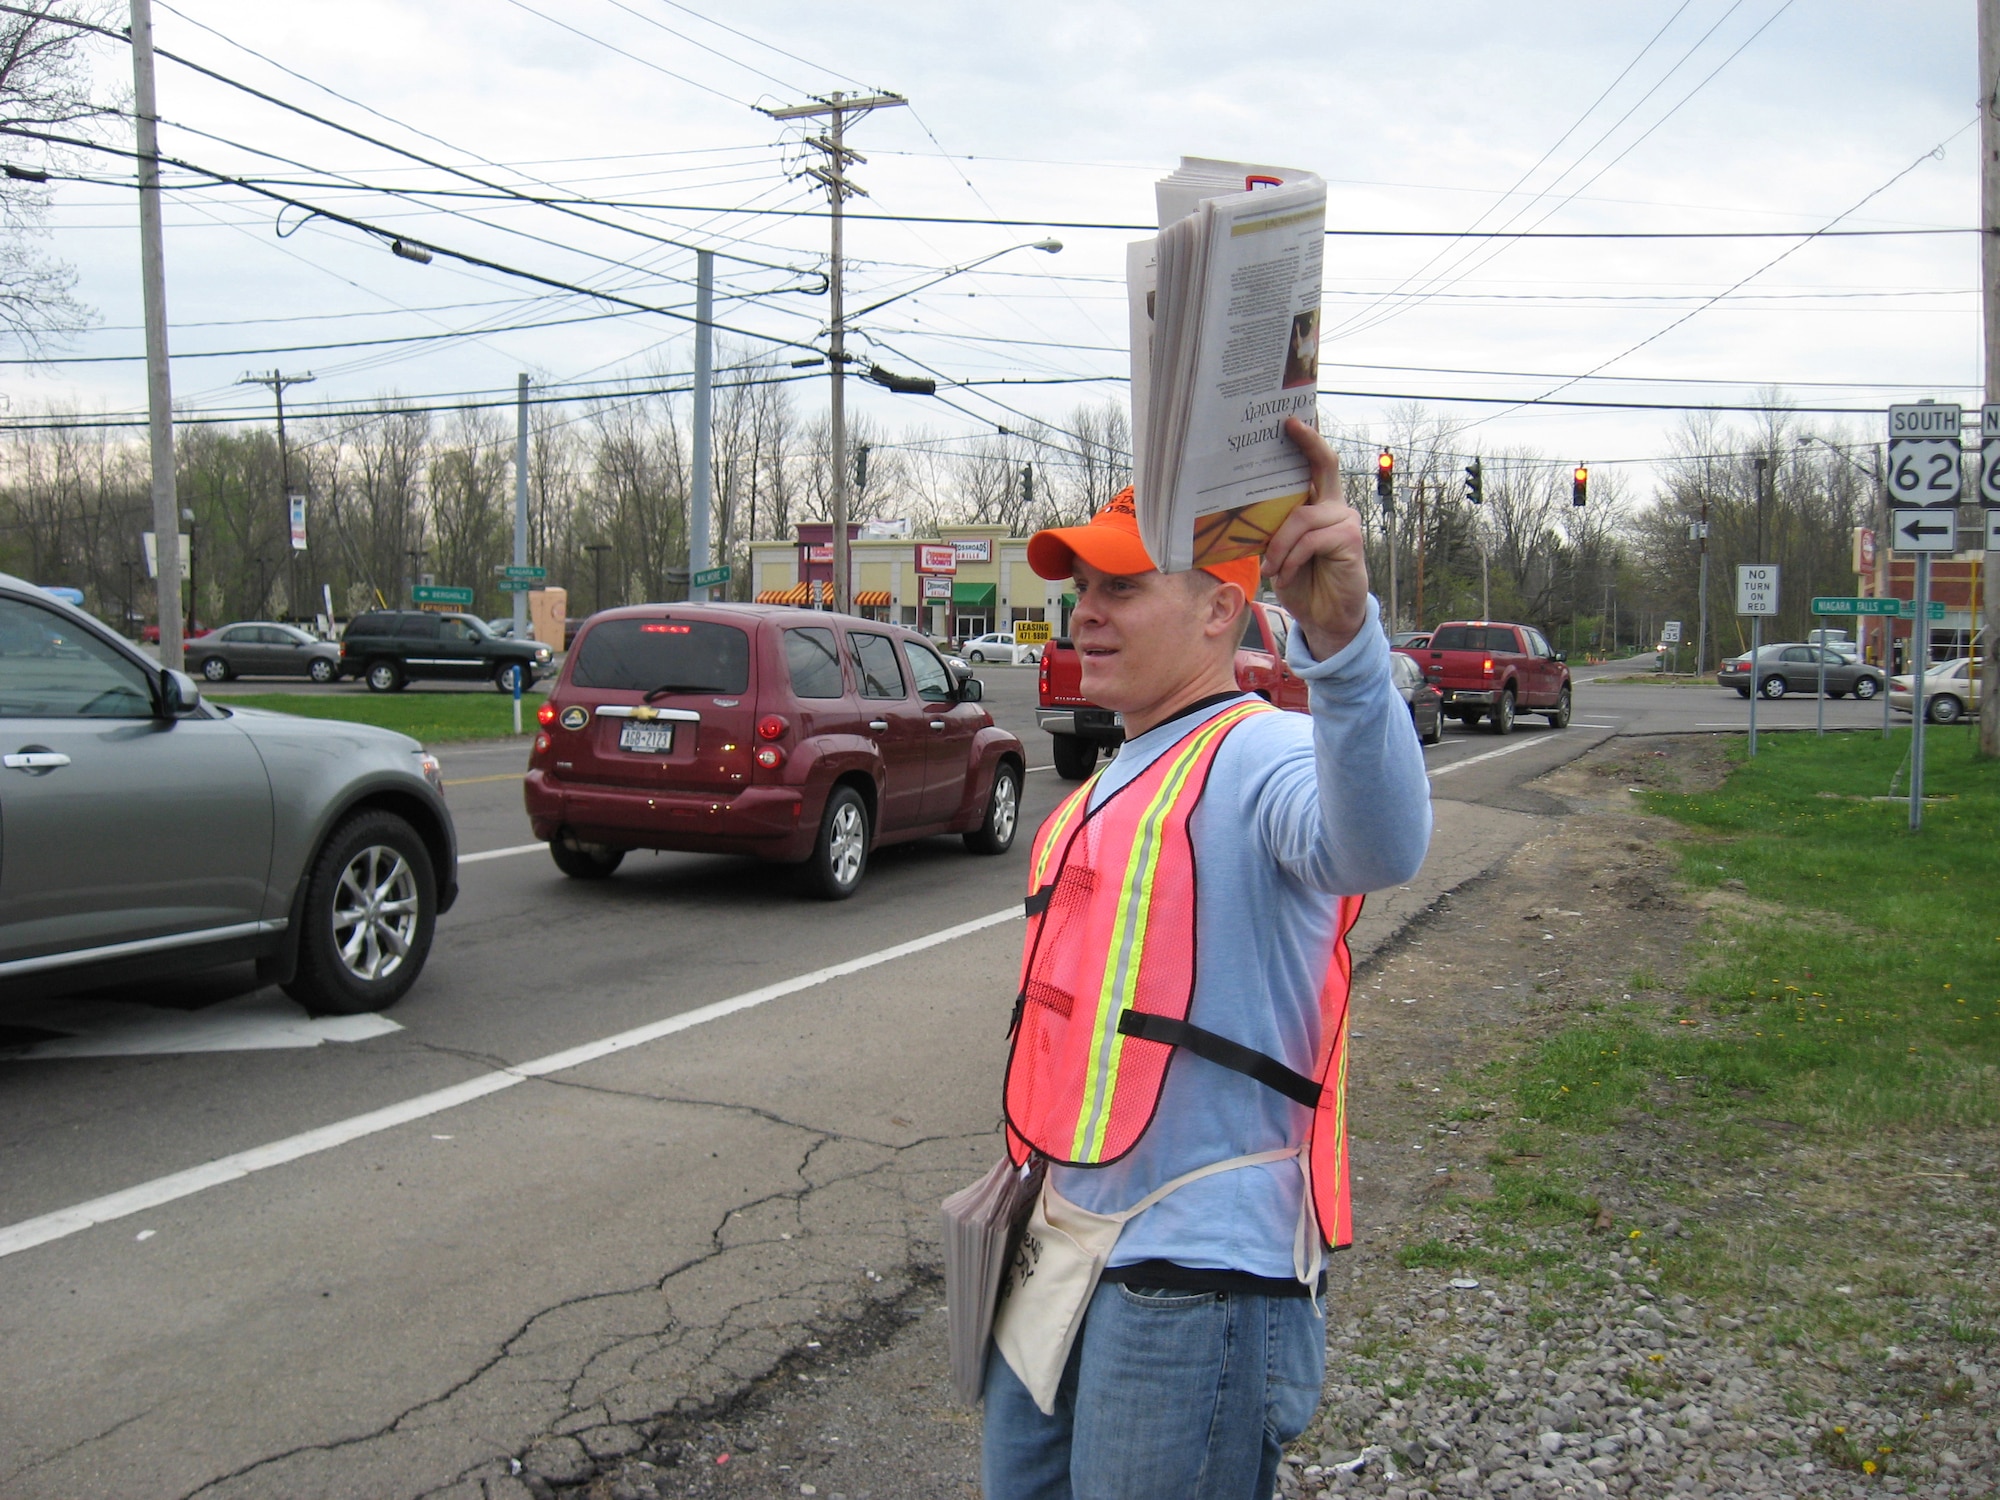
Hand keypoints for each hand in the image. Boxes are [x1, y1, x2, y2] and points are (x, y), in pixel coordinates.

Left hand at [1263, 416, 1369, 658]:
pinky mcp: (1349, 540)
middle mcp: (1334, 506)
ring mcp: (1344, 521)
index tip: (1290, 419)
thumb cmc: (1302, 581)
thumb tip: (1245, 507)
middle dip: (1307, 443)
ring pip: (1301, 517)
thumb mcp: (1281, 550)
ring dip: (1279, 545)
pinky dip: (1290, 560)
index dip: (1307, 441)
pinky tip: (1284, 576)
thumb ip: (1275, 526)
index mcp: (1317, 504)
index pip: (1316, 465)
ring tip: (1271, 568)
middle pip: (1324, 465)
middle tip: (1287, 426)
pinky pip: (1309, 541)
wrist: (1326, 616)